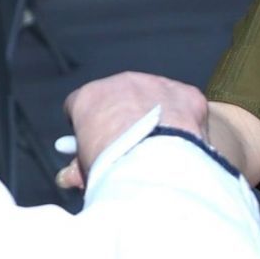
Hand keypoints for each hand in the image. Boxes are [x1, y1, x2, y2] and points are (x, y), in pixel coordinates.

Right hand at [58, 71, 209, 189]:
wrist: (152, 166)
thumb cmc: (112, 168)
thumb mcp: (87, 169)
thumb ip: (81, 164)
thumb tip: (72, 176)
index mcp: (90, 97)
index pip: (85, 108)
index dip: (92, 132)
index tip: (99, 151)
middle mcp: (122, 82)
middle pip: (122, 103)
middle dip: (125, 126)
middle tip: (131, 155)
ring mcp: (157, 85)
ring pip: (155, 102)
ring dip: (155, 123)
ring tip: (160, 154)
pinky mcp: (187, 95)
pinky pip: (185, 108)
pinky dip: (185, 126)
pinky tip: (182, 148)